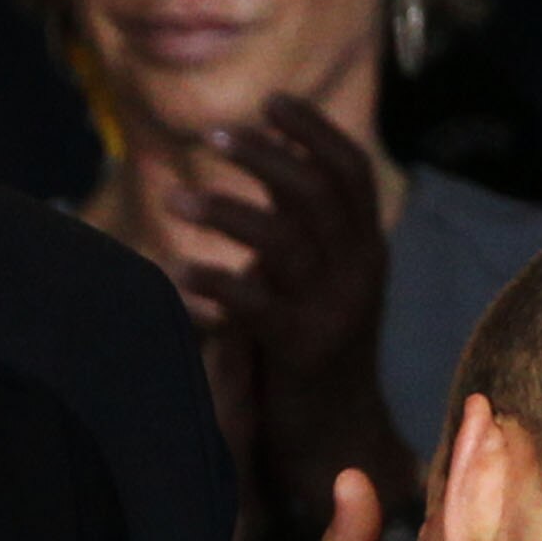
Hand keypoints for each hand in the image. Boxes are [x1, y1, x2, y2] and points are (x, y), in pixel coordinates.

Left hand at [175, 100, 415, 540]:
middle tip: (212, 135)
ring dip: (224, 209)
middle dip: (264, 154)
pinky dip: (213, 282)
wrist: (338, 438)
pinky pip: (255, 302)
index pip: (351, 169)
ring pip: (284, 237)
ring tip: (173, 198)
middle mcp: (361, 272)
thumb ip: (305, 236)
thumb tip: (270, 174)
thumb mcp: (322, 287)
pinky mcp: (303, 350)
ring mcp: (335, 310)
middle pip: (317, 189)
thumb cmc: (313, 357)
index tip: (269, 101)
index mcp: (368, 250)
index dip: (313, 128)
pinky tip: (178, 273)